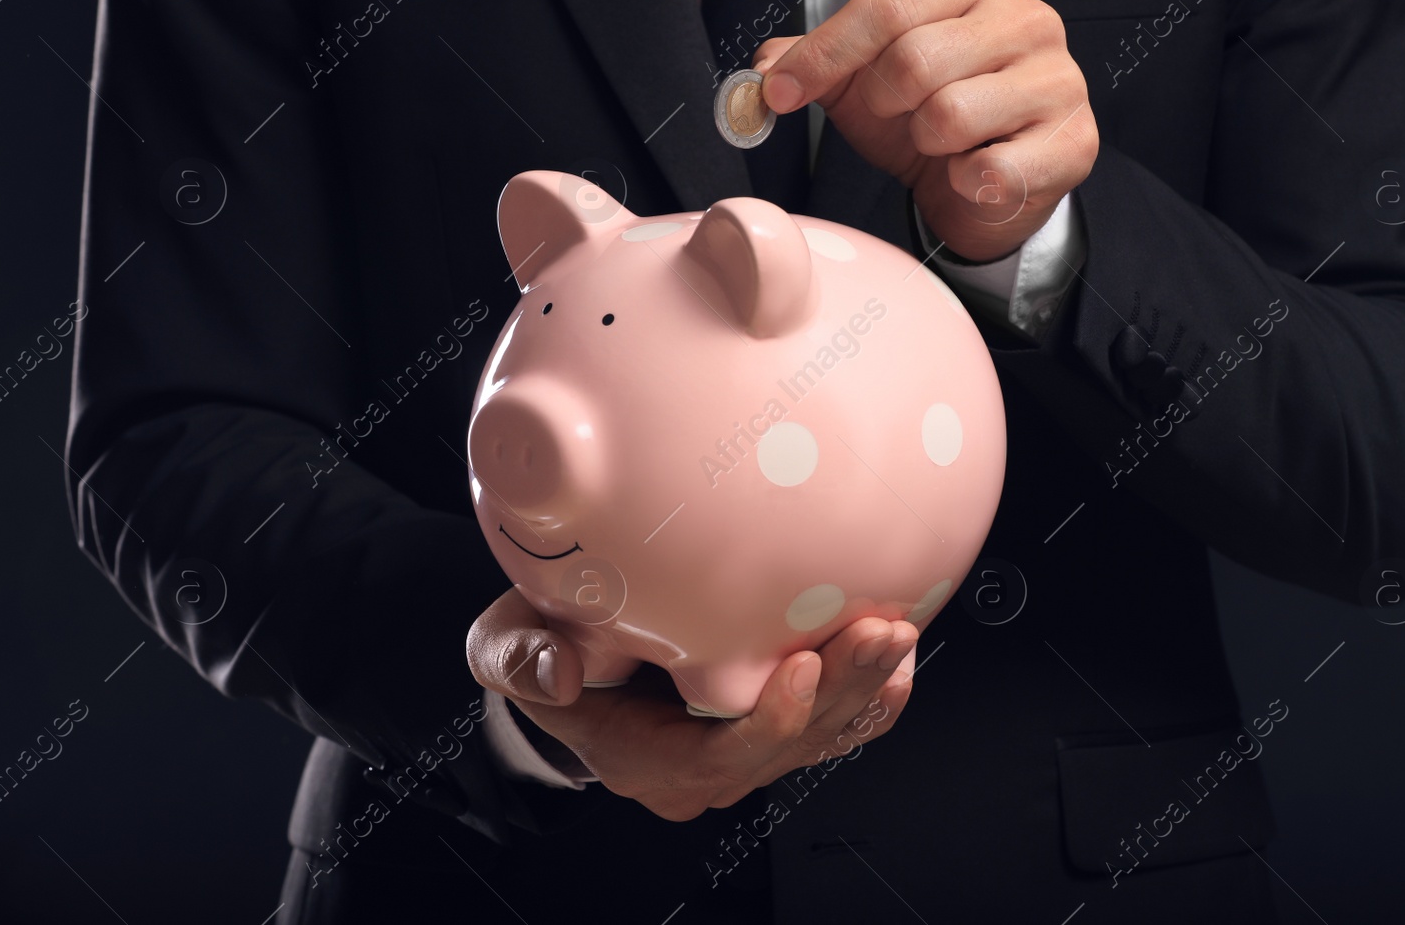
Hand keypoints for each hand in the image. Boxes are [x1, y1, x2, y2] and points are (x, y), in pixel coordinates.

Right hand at [467, 586, 917, 821]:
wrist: (563, 659)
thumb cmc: (539, 649)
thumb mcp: (506, 648)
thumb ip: (519, 660)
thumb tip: (555, 670)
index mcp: (647, 761)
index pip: (721, 757)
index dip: (769, 719)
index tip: (800, 663)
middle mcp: (705, 770)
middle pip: (788, 745)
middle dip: (841, 692)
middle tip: (880, 633)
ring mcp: (743, 752)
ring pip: (821, 735)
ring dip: (865, 687)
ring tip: (898, 635)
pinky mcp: (771, 724)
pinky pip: (832, 727)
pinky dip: (868, 699)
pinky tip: (899, 663)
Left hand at [756, 0, 1096, 261]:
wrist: (991, 184)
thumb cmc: (933, 117)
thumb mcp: (867, 80)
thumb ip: (816, 63)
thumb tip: (765, 66)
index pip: (886, 5)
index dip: (823, 55)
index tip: (780, 91)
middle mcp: (1028, 18)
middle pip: (914, 60)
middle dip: (885, 104)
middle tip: (898, 116)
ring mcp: (1058, 79)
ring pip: (950, 116)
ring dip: (926, 145)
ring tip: (942, 142)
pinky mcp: (1073, 143)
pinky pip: (990, 171)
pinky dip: (963, 182)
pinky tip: (972, 172)